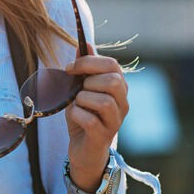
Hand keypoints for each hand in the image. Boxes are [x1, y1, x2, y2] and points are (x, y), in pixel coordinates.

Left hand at [64, 44, 127, 188]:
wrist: (82, 150)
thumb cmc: (83, 117)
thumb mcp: (81, 89)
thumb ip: (85, 69)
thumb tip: (86, 43)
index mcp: (118, 88)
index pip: (112, 64)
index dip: (88, 62)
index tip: (70, 68)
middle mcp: (123, 103)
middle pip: (113, 80)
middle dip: (88, 81)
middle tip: (77, 90)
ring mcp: (116, 121)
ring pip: (104, 100)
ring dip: (82, 100)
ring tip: (77, 106)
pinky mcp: (104, 136)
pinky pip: (90, 119)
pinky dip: (77, 114)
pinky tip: (75, 117)